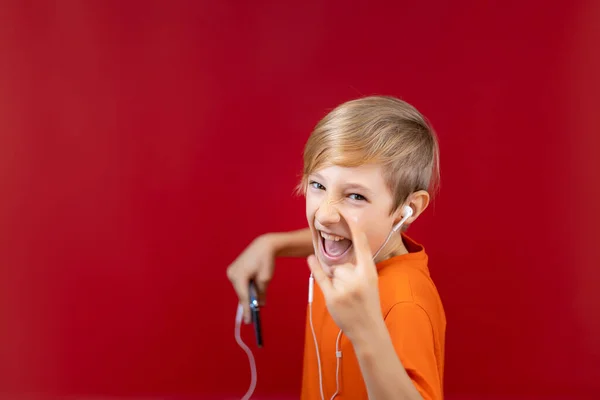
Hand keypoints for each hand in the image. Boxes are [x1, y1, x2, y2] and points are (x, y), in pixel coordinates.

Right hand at [227, 234, 274, 323]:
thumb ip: (261, 293)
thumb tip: (260, 305)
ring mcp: (232, 271)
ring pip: (240, 289)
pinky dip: (246, 289)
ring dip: (247, 296)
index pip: (244, 296)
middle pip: (241, 293)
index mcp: (240, 275)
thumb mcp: (266, 279)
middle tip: (251, 317)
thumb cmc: (266, 260)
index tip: (249, 321)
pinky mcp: (233, 270)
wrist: (263, 246)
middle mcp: (233, 273)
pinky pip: (240, 283)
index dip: (247, 309)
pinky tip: (251, 295)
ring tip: (252, 307)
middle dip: (247, 303)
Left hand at [307, 220, 383, 341]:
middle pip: (341, 263)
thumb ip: (359, 265)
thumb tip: (346, 249)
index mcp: (370, 271)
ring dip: (336, 282)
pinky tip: (310, 259)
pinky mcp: (333, 297)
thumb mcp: (369, 281)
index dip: (353, 227)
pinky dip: (315, 268)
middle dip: (343, 275)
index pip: (361, 244)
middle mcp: (358, 278)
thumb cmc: (368, 303)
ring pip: (333, 272)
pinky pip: (321, 277)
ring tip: (347, 297)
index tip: (344, 212)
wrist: (368, 330)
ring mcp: (345, 288)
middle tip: (354, 292)